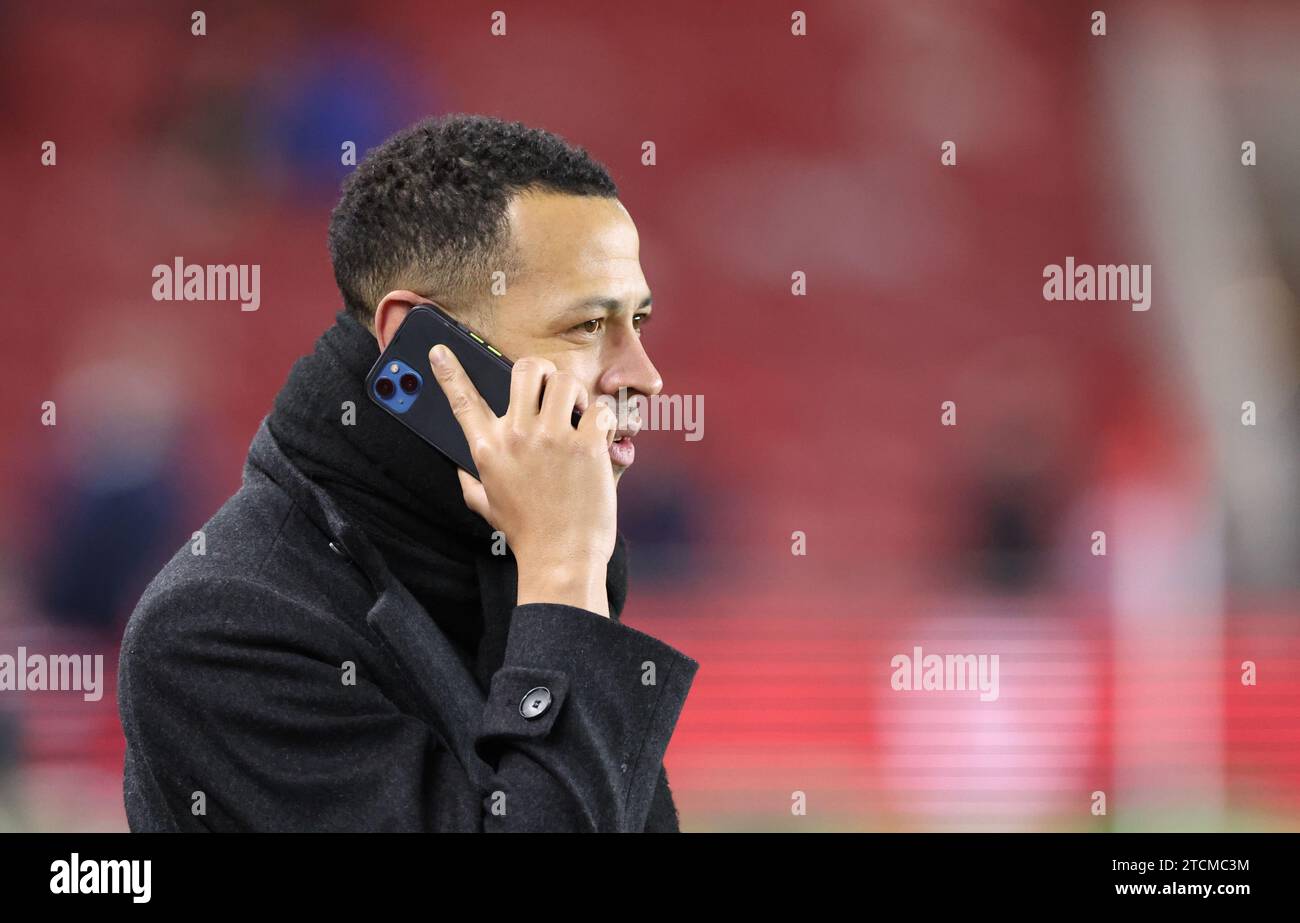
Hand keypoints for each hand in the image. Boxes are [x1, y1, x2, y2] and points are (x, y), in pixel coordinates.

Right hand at [428, 344, 617, 615]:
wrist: (561, 558)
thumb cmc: (527, 533)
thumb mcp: (487, 505)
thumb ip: (469, 480)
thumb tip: (457, 466)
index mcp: (487, 450)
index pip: (462, 401)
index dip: (449, 372)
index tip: (439, 350)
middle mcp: (516, 437)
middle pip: (525, 369)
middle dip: (541, 372)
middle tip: (550, 390)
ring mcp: (552, 438)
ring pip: (565, 380)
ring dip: (575, 393)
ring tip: (577, 415)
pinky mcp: (586, 446)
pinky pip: (598, 409)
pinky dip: (603, 420)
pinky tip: (600, 438)